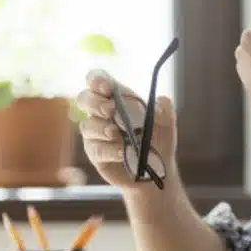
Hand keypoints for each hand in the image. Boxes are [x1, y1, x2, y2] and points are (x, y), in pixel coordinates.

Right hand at [75, 69, 177, 190]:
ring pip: (87, 125)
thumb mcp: (167, 123)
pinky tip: (122, 152)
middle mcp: (101, 114)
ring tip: (115, 133)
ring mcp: (96, 134)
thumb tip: (159, 103)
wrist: (158, 171)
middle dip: (94, 102)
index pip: (98, 80)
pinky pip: (95, 149)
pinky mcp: (96, 154)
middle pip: (84, 99)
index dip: (97, 79)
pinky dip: (109, 150)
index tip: (108, 88)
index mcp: (116, 98)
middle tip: (111, 109)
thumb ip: (165, 109)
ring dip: (100, 127)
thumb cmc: (158, 141)